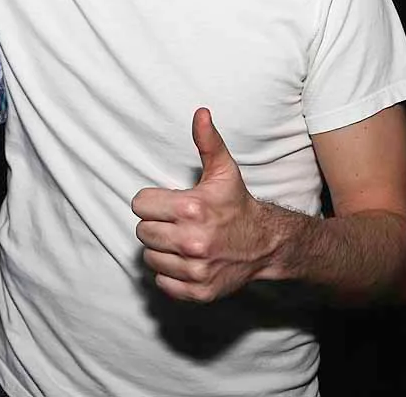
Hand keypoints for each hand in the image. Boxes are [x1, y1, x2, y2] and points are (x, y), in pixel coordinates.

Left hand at [132, 108, 270, 302]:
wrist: (266, 244)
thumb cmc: (237, 204)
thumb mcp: (223, 170)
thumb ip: (207, 141)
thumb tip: (201, 113)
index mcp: (192, 209)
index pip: (139, 205)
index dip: (151, 202)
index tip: (167, 203)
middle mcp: (192, 241)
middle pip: (142, 231)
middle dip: (155, 224)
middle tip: (175, 222)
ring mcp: (195, 269)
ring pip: (149, 257)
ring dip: (161, 249)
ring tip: (181, 240)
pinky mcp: (199, 291)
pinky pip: (162, 282)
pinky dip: (170, 273)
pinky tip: (186, 260)